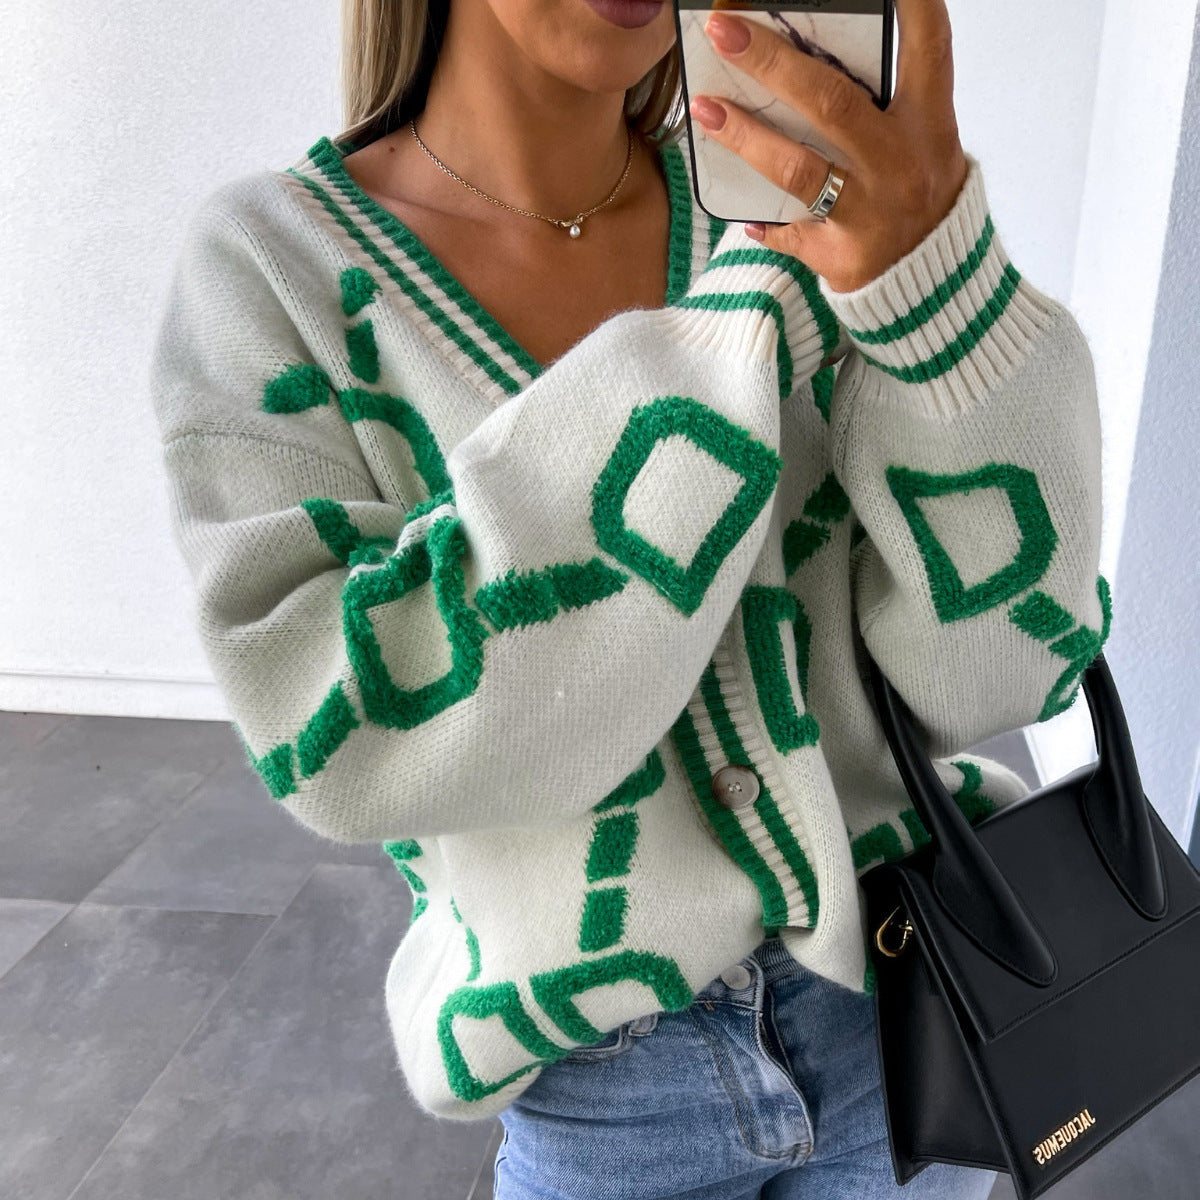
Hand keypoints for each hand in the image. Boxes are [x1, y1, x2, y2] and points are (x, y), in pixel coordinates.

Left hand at [688, 0, 969, 293]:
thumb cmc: (918, 190)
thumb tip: (806, 54)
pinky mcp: (842, 254)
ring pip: (798, 168)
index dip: (909, 5)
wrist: (937, 280)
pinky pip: (789, 231)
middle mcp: (901, 163)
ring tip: (706, 109)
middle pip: (831, 102)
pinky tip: (740, 211)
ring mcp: (870, 212)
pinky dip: (763, 222)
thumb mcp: (921, 138)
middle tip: (723, 29)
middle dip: (771, 62)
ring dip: (746, 136)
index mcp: (929, 122)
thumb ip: (881, 101)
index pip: (927, 46)